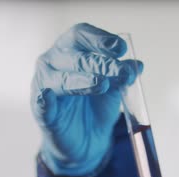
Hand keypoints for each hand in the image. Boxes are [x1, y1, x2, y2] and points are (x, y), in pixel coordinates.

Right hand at [31, 23, 142, 176]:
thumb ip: (123, 75)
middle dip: (101, 63)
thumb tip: (137, 65)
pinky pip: (41, 104)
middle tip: (123, 72)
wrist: (87, 139)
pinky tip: (47, 96)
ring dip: (83, 80)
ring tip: (101, 84)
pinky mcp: (41, 111)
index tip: (121, 48)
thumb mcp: (115, 88)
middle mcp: (53, 62)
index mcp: (71, 50)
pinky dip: (44, 100)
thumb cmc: (97, 105)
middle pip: (76, 57)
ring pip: (60, 79)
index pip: (82, 35)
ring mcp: (44, 85)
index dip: (100, 39)